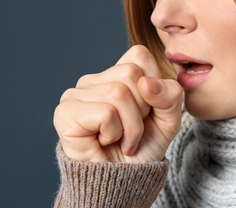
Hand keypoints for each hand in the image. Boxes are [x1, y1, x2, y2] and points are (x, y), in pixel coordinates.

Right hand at [54, 45, 182, 162]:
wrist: (123, 180)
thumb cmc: (141, 147)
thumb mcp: (167, 119)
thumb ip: (169, 95)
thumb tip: (146, 82)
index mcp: (115, 75)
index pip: (139, 54)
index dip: (152, 85)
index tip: (146, 111)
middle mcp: (93, 80)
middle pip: (131, 73)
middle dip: (142, 109)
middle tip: (131, 129)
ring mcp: (76, 93)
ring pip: (118, 93)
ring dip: (130, 127)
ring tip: (120, 139)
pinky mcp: (66, 111)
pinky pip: (105, 112)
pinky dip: (114, 133)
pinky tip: (104, 141)